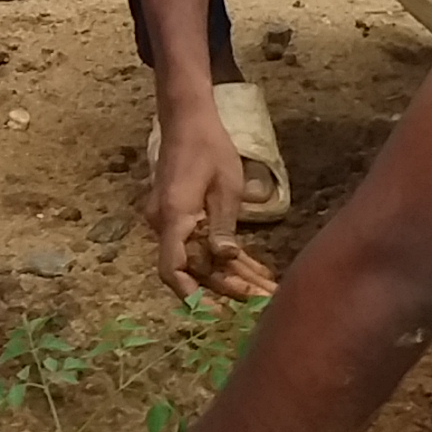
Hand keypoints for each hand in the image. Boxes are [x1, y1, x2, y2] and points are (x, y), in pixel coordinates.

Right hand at [150, 93, 275, 300]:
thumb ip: (222, 226)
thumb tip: (225, 260)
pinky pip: (200, 243)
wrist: (187, 120)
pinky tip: (254, 269)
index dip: (192, 295)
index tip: (219, 311)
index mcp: (174, 217)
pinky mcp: (181, 218)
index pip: (172, 269)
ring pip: (200, 258)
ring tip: (267, 290)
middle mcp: (165, 225)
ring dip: (231, 274)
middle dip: (228, 287)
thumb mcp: (225, 187)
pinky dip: (225, 256)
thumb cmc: (209, 147)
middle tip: (263, 299)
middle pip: (193, 268)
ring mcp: (170, 222)